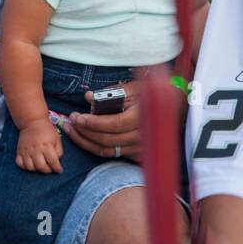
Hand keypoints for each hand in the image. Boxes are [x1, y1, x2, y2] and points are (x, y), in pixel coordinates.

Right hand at [17, 118, 63, 172]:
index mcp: (47, 146)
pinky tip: (30, 164)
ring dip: (36, 169)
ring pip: (30, 167)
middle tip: (50, 168)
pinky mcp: (19, 151)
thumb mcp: (57, 138)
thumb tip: (57, 161)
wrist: (32, 121)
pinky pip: (19, 163)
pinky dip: (24, 166)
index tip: (59, 170)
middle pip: (41, 167)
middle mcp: (36, 150)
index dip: (57, 168)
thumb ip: (59, 151)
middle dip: (47, 171)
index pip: (53, 162)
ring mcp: (26, 151)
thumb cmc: (47, 130)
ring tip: (40, 166)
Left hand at [64, 80, 186, 162]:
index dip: (93, 122)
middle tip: (70, 122)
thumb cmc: (151, 96)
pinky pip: (111, 154)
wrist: (173, 111)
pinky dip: (95, 148)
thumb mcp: (134, 88)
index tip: (77, 117)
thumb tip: (88, 97)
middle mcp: (142, 137)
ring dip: (85, 141)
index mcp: (143, 118)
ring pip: (106, 150)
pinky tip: (84, 139)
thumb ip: (111, 93)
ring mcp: (139, 148)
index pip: (114, 124)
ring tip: (71, 130)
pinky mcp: (136, 155)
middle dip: (84, 132)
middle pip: (107, 139)